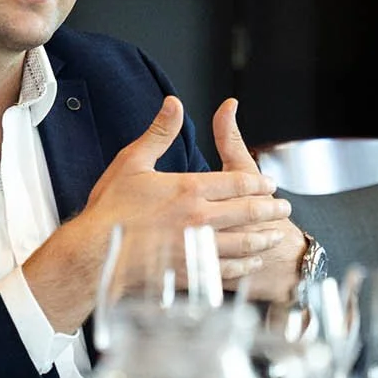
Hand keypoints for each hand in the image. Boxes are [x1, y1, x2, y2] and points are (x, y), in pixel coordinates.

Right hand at [23, 97, 291, 331]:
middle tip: (284, 208)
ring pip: (243, 243)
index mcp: (189, 190)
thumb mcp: (132, 162)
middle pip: (248, 212)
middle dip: (270, 209)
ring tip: (275, 235)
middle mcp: (200, 219)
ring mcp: (198, 248)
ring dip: (263, 237)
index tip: (269, 184)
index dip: (258, 183)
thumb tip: (174, 104)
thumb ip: (159, 132)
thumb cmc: (109, 210)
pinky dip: (245, 266)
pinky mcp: (191, 273)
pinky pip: (227, 270)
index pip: (238, 183)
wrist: (94, 255)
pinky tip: (250, 263)